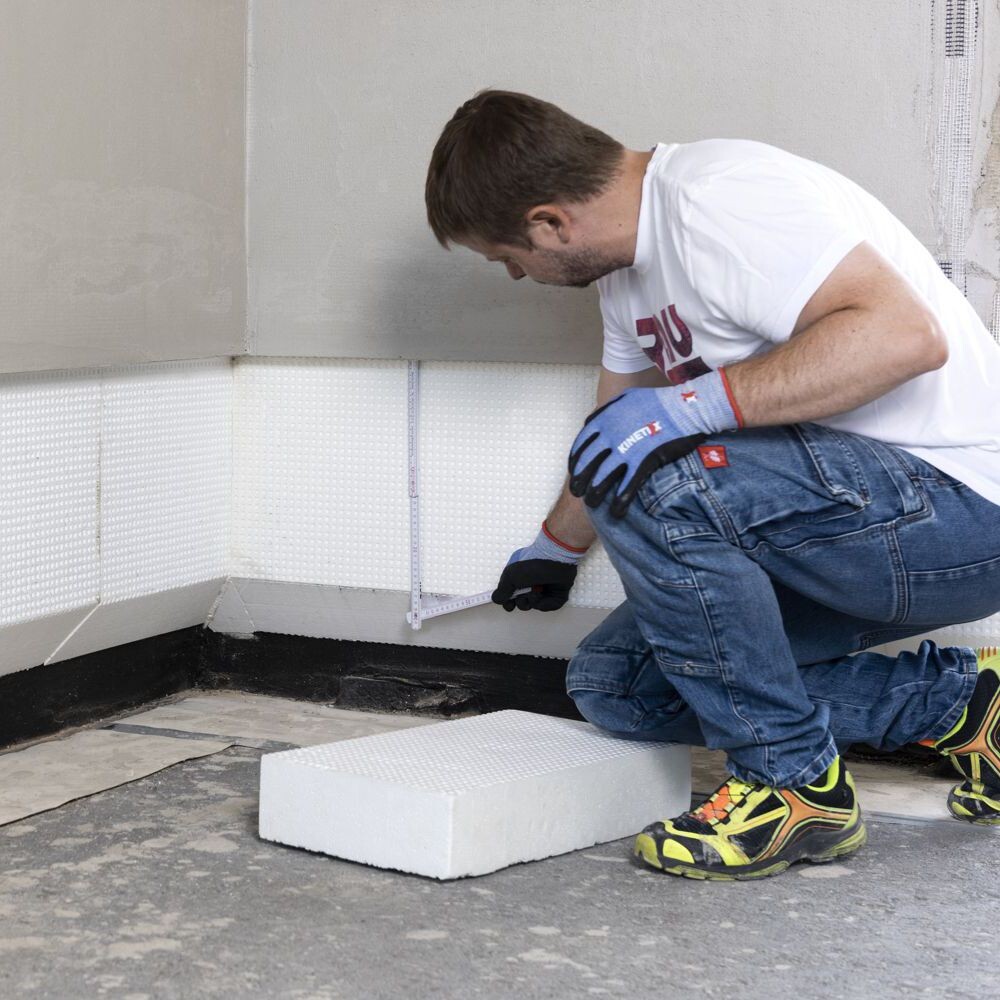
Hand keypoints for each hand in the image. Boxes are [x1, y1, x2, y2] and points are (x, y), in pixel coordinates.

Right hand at [492, 522, 587, 611]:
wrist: (555, 559)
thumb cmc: (531, 565)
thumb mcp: (510, 576)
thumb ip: (502, 590)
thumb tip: (496, 600)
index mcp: (519, 577)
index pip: (511, 594)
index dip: (509, 602)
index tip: (509, 605)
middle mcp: (531, 583)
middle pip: (522, 602)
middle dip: (521, 603)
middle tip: (523, 597)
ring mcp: (545, 589)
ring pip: (535, 605)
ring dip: (533, 601)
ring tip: (535, 591)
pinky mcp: (556, 594)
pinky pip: (549, 606)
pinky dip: (545, 603)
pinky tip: (543, 593)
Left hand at [568, 370, 741, 517]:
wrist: (685, 407)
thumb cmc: (658, 402)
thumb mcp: (626, 398)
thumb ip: (606, 409)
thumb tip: (591, 420)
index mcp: (604, 420)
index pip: (581, 445)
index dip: (576, 462)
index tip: (574, 472)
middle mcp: (610, 435)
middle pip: (587, 463)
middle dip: (580, 480)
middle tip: (577, 493)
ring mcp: (626, 449)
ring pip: (602, 476)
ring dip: (595, 493)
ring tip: (592, 505)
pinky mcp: (644, 461)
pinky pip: (627, 484)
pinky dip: (620, 500)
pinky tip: (617, 511)